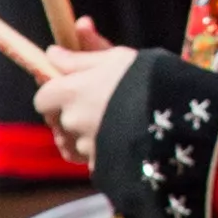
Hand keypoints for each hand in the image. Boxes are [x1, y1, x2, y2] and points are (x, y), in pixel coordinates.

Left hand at [36, 37, 136, 167]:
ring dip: (85, 133)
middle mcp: (70, 121)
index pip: (42, 97)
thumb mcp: (115, 58)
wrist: (176, 116)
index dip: (54, 93)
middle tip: (100, 103)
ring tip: (114, 122)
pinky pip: (90, 159)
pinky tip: (116, 142)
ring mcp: (84, 147)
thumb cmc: (146, 78)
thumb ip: (79, 57)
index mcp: (69, 93)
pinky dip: (98, 152)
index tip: (73, 87)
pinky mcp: (100, 166)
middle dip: (72, 113)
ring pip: (74, 141)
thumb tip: (52, 52)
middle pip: (58, 120)